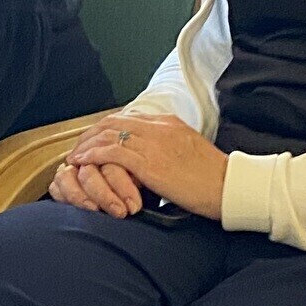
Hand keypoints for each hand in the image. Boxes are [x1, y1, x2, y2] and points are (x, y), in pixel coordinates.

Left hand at [52, 114, 228, 218]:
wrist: (230, 186)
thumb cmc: (213, 177)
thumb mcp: (188, 152)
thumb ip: (167, 147)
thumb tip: (150, 156)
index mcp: (169, 123)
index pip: (127, 118)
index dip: (105, 128)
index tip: (93, 139)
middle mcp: (159, 128)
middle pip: (112, 122)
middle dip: (90, 134)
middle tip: (78, 147)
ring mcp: (154, 143)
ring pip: (108, 135)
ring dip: (86, 145)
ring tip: (74, 156)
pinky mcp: (150, 163)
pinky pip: (112, 153)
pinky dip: (93, 156)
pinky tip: (82, 162)